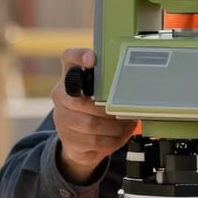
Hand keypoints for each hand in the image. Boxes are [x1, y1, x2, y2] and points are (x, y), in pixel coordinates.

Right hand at [51, 49, 136, 183]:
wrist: (78, 141)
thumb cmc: (94, 110)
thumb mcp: (99, 93)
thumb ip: (110, 85)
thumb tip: (136, 87)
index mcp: (70, 77)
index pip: (69, 58)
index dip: (79, 56)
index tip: (92, 59)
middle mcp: (61, 95)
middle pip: (81, 100)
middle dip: (108, 109)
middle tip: (124, 111)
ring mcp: (62, 118)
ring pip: (89, 124)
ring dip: (113, 127)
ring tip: (127, 125)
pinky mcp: (67, 138)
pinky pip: (93, 141)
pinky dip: (111, 140)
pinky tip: (120, 136)